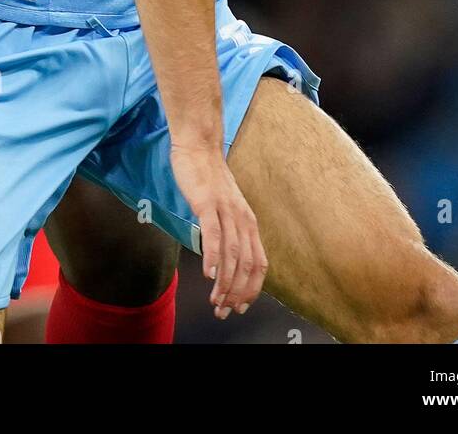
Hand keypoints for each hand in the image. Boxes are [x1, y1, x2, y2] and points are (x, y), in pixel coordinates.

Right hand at [170, 141, 267, 318]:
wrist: (199, 145)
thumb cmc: (207, 178)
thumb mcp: (224, 208)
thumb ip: (228, 231)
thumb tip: (224, 260)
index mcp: (248, 221)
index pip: (258, 263)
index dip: (252, 289)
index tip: (241, 307)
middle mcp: (242, 218)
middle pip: (246, 264)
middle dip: (237, 293)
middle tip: (224, 312)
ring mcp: (225, 210)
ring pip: (231, 254)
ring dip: (225, 282)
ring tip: (215, 301)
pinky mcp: (207, 202)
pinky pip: (213, 234)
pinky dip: (212, 256)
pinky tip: (208, 273)